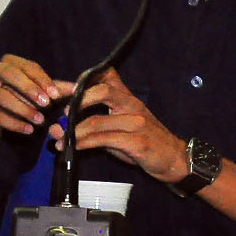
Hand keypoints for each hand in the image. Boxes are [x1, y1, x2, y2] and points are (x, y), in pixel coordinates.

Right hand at [0, 54, 74, 149]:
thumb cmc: (15, 101)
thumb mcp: (35, 94)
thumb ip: (53, 90)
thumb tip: (76, 89)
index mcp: (6, 63)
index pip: (25, 66)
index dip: (41, 79)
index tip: (56, 95)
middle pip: (9, 74)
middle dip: (29, 88)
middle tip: (46, 104)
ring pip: (1, 95)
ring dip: (23, 108)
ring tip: (39, 121)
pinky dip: (12, 123)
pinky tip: (27, 130)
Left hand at [48, 69, 186, 183]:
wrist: (175, 160)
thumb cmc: (144, 141)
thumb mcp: (121, 125)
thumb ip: (94, 123)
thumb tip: (61, 126)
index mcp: (127, 97)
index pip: (107, 76)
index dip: (83, 78)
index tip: (62, 88)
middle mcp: (132, 105)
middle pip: (103, 91)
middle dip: (78, 100)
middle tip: (62, 112)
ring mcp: (136, 123)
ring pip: (98, 121)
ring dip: (74, 131)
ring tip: (60, 137)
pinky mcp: (137, 142)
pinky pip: (105, 139)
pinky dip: (85, 143)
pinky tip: (74, 147)